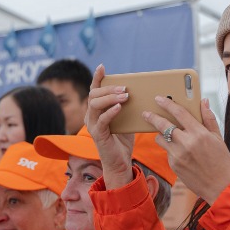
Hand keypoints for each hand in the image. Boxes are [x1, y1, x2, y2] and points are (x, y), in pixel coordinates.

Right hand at [85, 64, 136, 189]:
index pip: (94, 90)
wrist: (120, 162)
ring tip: (125, 96)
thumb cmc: (122, 140)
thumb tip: (139, 91)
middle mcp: (91, 116)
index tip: (102, 67)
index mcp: (96, 110)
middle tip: (125, 88)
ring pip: (95, 105)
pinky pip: (102, 120)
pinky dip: (110, 112)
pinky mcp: (98, 135)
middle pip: (94, 95)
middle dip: (109, 89)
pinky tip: (119, 107)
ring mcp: (93, 125)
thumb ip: (126, 106)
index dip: (97, 78)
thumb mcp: (125, 119)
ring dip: (110, 98)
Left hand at [145, 97, 229, 204]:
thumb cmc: (221, 160)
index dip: (167, 104)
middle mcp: (186, 143)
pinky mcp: (173, 165)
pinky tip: (180, 152)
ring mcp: (178, 155)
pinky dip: (170, 148)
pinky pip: (167, 151)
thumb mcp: (218, 138)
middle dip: (152, 117)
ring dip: (160, 134)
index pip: (179, 113)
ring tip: (165, 133)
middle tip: (145, 113)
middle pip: (163, 125)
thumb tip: (203, 101)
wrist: (219, 186)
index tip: (159, 99)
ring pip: (160, 138)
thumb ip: (209, 118)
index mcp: (199, 133)